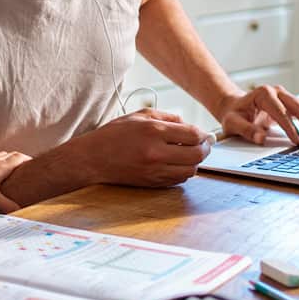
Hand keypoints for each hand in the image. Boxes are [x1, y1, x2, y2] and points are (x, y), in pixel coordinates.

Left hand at [0, 151, 31, 211]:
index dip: (30, 160)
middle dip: (22, 159)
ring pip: (2, 154)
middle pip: (13, 154)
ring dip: (10, 158)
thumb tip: (19, 211)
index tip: (36, 165)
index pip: (21, 158)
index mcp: (3, 166)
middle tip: (28, 167)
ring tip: (13, 167)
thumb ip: (6, 205)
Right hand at [90, 108, 210, 186]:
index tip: (206, 134)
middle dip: (205, 149)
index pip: (193, 135)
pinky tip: (177, 164)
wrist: (92, 159)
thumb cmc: (114, 134)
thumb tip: (188, 124)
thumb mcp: (139, 116)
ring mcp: (155, 170)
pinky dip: (183, 172)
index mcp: (153, 131)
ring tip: (190, 154)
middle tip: (205, 144)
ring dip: (195, 162)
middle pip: (196, 155)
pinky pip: (178, 180)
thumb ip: (167, 117)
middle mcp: (156, 153)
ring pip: (190, 170)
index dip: (204, 135)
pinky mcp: (152, 183)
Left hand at [215, 85, 298, 144]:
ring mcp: (287, 96)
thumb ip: (246, 130)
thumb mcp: (232, 123)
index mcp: (264, 94)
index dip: (290, 127)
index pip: (280, 112)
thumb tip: (261, 139)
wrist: (235, 106)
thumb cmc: (234, 115)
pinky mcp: (293, 104)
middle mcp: (278, 92)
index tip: (298, 142)